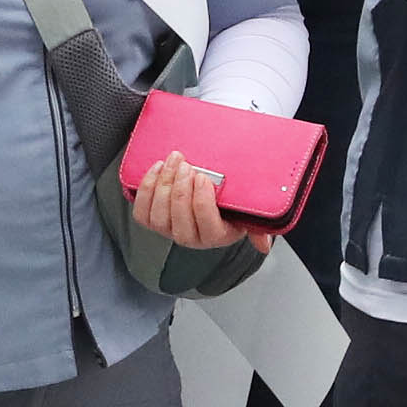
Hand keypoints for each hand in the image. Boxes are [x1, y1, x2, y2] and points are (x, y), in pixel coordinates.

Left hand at [131, 148, 253, 252]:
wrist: (208, 197)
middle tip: (186, 165)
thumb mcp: (247, 214)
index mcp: (216, 235)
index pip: (207, 226)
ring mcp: (169, 230)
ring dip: (163, 184)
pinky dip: (146, 189)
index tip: (203, 178)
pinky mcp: (152, 220)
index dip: (202, 202)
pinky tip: (157, 170)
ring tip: (174, 161)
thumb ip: (259, 227)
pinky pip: (142, 212)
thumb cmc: (228, 205)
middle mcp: (191, 237)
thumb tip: (264, 244)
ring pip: (159, 215)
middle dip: (180, 189)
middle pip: (180, 220)